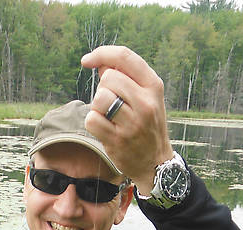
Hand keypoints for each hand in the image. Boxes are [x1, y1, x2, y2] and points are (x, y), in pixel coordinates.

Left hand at [81, 46, 174, 194]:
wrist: (155, 162)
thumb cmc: (146, 125)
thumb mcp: (145, 97)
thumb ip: (125, 77)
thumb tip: (99, 62)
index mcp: (153, 86)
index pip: (124, 57)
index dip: (102, 53)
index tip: (87, 60)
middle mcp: (145, 103)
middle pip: (108, 78)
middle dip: (103, 89)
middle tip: (112, 104)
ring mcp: (132, 123)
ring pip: (99, 98)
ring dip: (97, 107)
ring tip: (109, 117)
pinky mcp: (118, 140)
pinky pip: (92, 120)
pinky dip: (93, 123)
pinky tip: (104, 129)